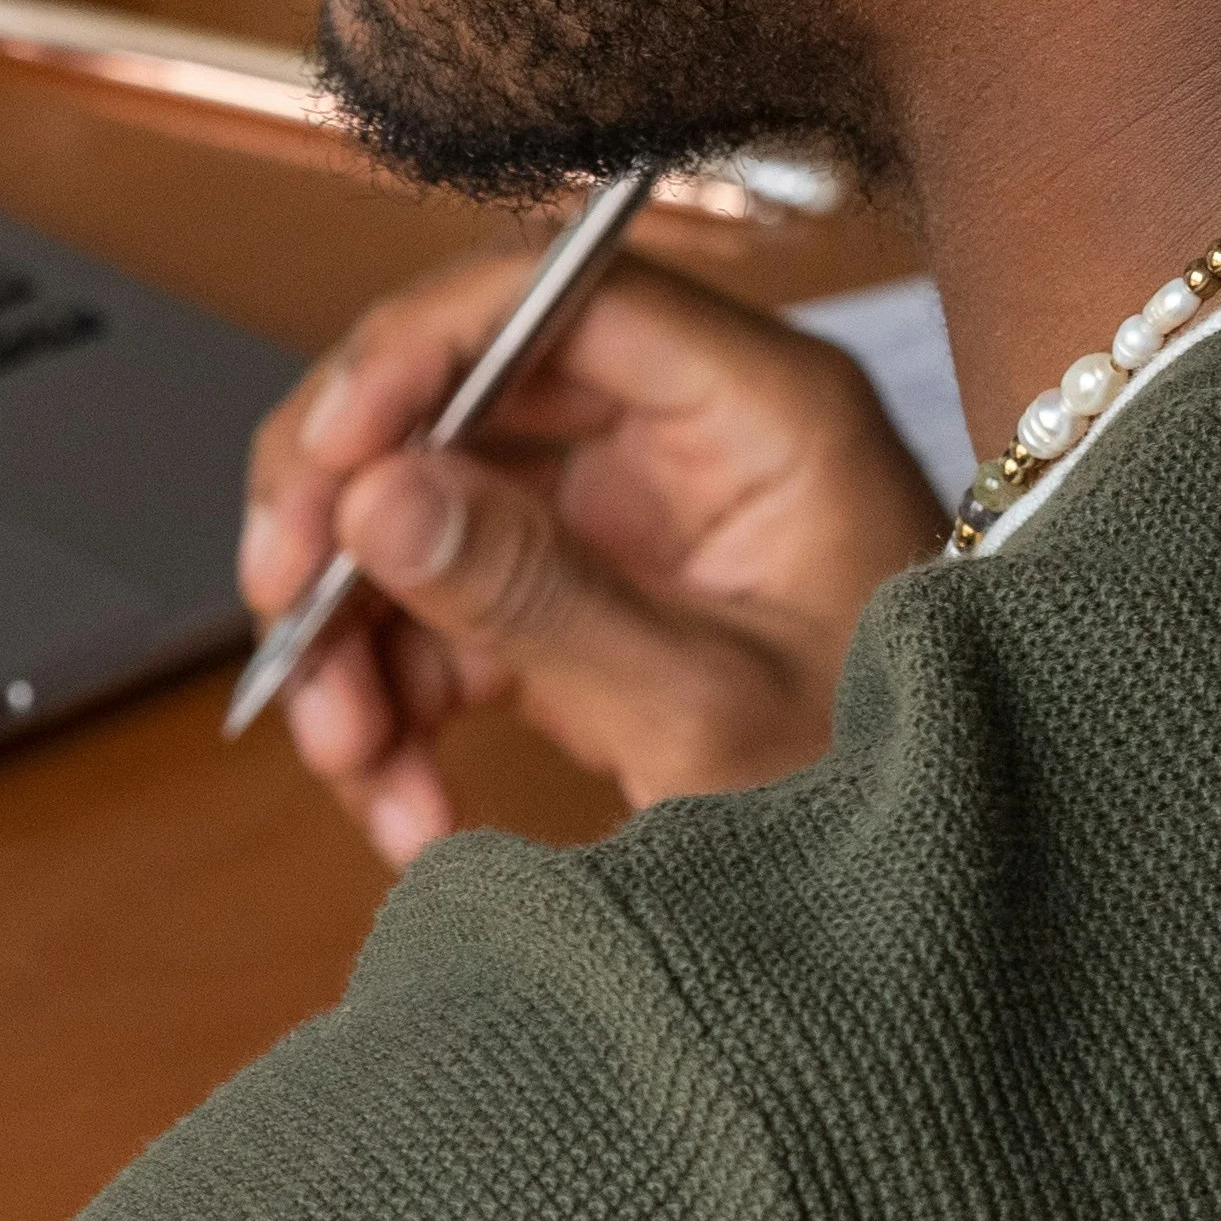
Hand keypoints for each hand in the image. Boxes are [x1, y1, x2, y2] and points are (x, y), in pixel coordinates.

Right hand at [233, 234, 948, 861]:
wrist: (936, 921)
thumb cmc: (882, 799)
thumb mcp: (701, 711)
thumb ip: (534, 599)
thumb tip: (374, 498)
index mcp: (759, 410)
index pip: (556, 299)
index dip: (415, 355)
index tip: (327, 462)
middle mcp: (683, 438)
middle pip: (458, 406)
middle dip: (350, 517)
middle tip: (283, 609)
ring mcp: (628, 523)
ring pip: (425, 524)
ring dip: (358, 646)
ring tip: (353, 765)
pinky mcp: (586, 607)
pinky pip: (446, 626)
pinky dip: (399, 713)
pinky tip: (404, 808)